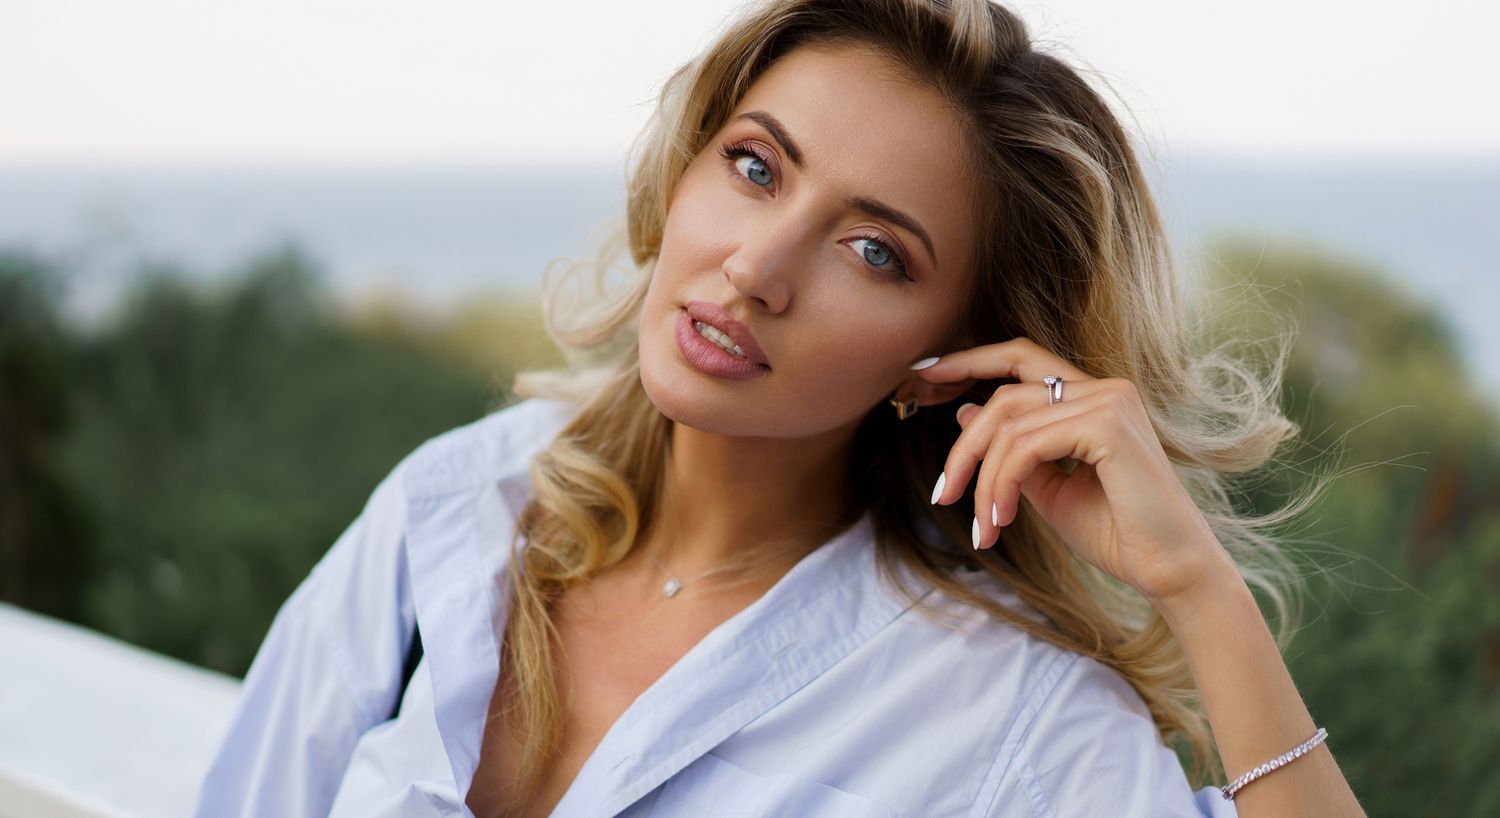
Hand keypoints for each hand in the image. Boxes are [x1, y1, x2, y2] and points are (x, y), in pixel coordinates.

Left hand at [916, 337, 1232, 604]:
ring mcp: (1109, 401)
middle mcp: (1104, 388)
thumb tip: (966, 411)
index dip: (970, 359)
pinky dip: (1002, 484)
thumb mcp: (1048, 489)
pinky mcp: (1107, 425)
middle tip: (942, 494)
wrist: (1168, 571)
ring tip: (984, 527)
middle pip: (1003, 395)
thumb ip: (1012, 451)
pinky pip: (1025, 446)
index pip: (1020, 359)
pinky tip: (1003, 519)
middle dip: (964, 446)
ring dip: (984, 481)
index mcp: (1094, 397)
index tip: (923, 372)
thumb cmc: (1117, 534)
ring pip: (1008, 426)